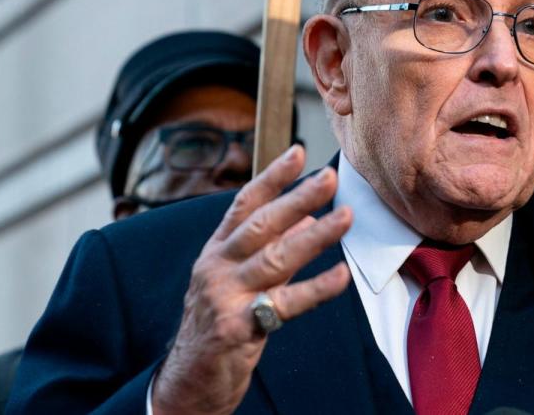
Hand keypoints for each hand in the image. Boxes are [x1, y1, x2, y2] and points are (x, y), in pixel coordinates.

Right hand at [151, 145, 351, 414]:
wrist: (187, 382)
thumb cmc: (219, 325)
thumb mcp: (239, 281)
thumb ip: (271, 249)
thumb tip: (307, 218)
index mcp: (216, 251)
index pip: (244, 204)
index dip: (272, 177)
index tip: (298, 152)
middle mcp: (215, 267)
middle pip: (261, 224)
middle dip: (297, 197)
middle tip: (330, 177)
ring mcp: (224, 295)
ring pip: (275, 258)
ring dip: (315, 235)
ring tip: (346, 216)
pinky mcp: (237, 326)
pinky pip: (285, 303)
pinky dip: (317, 288)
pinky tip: (341, 275)